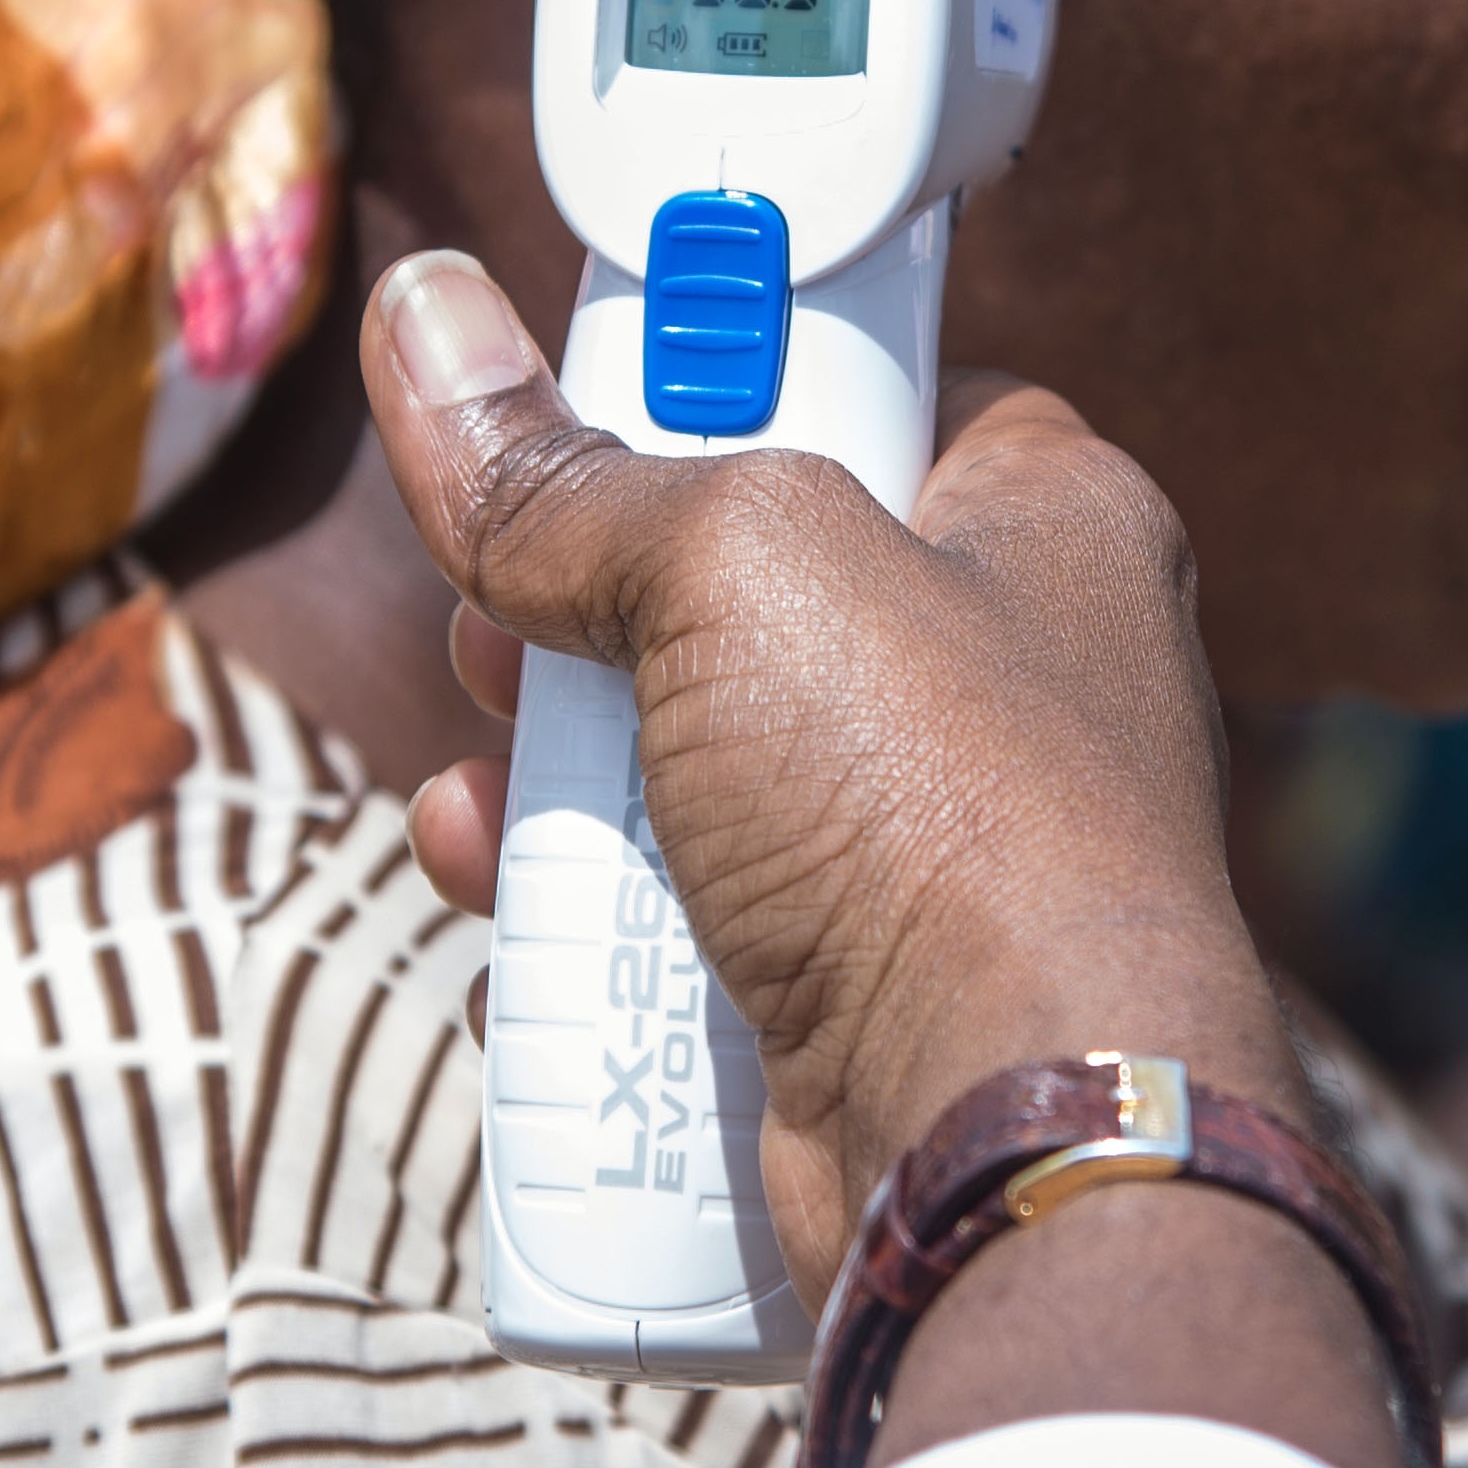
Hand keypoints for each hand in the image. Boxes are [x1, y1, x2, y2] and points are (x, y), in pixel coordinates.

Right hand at [359, 251, 1287, 1280]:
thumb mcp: (731, 568)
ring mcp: (937, 849)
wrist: (1003, 1141)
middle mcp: (1012, 679)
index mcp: (1044, 520)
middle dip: (583, 623)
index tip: (576, 415)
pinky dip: (591, 940)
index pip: (859, 390)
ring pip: (694, 775)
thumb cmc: (936, 810)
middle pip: (739, 596)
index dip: (708, 392)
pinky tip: (523, 942)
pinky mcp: (863, 995)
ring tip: (483, 808)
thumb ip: (566, 472)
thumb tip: (424, 325)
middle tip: (498, 636)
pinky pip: (689, 934)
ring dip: (557, 792)